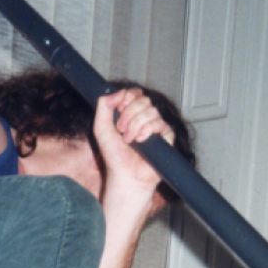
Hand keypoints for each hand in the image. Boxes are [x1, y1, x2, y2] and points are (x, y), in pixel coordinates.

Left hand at [93, 88, 174, 212]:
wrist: (125, 175)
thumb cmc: (114, 156)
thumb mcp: (101, 128)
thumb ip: (104, 106)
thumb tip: (119, 92)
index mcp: (130, 114)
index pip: (135, 94)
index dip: (128, 97)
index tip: (119, 109)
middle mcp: (144, 118)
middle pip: (144, 100)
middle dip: (129, 113)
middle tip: (120, 130)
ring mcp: (156, 127)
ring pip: (152, 111)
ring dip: (136, 124)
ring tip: (129, 140)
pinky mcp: (166, 137)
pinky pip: (161, 123)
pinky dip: (148, 130)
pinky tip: (141, 141)